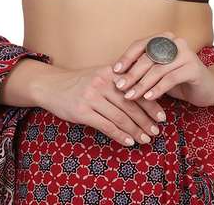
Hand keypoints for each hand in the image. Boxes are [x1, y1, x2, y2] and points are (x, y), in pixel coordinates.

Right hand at [34, 64, 167, 146]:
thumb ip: (119, 81)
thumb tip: (145, 95)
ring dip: (135, 131)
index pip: (136, 89)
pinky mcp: (82, 111)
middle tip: (156, 131)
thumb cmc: (80, 82)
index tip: (162, 117)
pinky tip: (128, 142)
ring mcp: (92, 96)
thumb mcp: (100, 74)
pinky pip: (106, 126)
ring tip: (146, 139)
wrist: (52, 85)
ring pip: (120, 117)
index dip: (151, 104)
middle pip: (130, 105)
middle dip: (146, 120)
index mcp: (110, 72)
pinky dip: (119, 135)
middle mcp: (102, 82)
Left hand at [111, 31, 213, 106]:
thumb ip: (142, 69)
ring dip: (142, 84)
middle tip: (120, 87)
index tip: (114, 71)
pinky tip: (148, 98)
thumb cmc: (178, 80)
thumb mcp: (157, 73)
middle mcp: (175, 42)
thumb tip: (116, 74)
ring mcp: (185, 53)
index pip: (141, 44)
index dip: (126, 57)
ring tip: (130, 96)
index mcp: (164, 39)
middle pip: (148, 57)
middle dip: (132, 73)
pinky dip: (157, 89)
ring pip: (157, 69)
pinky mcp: (193, 67)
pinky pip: (170, 78)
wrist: (208, 88)